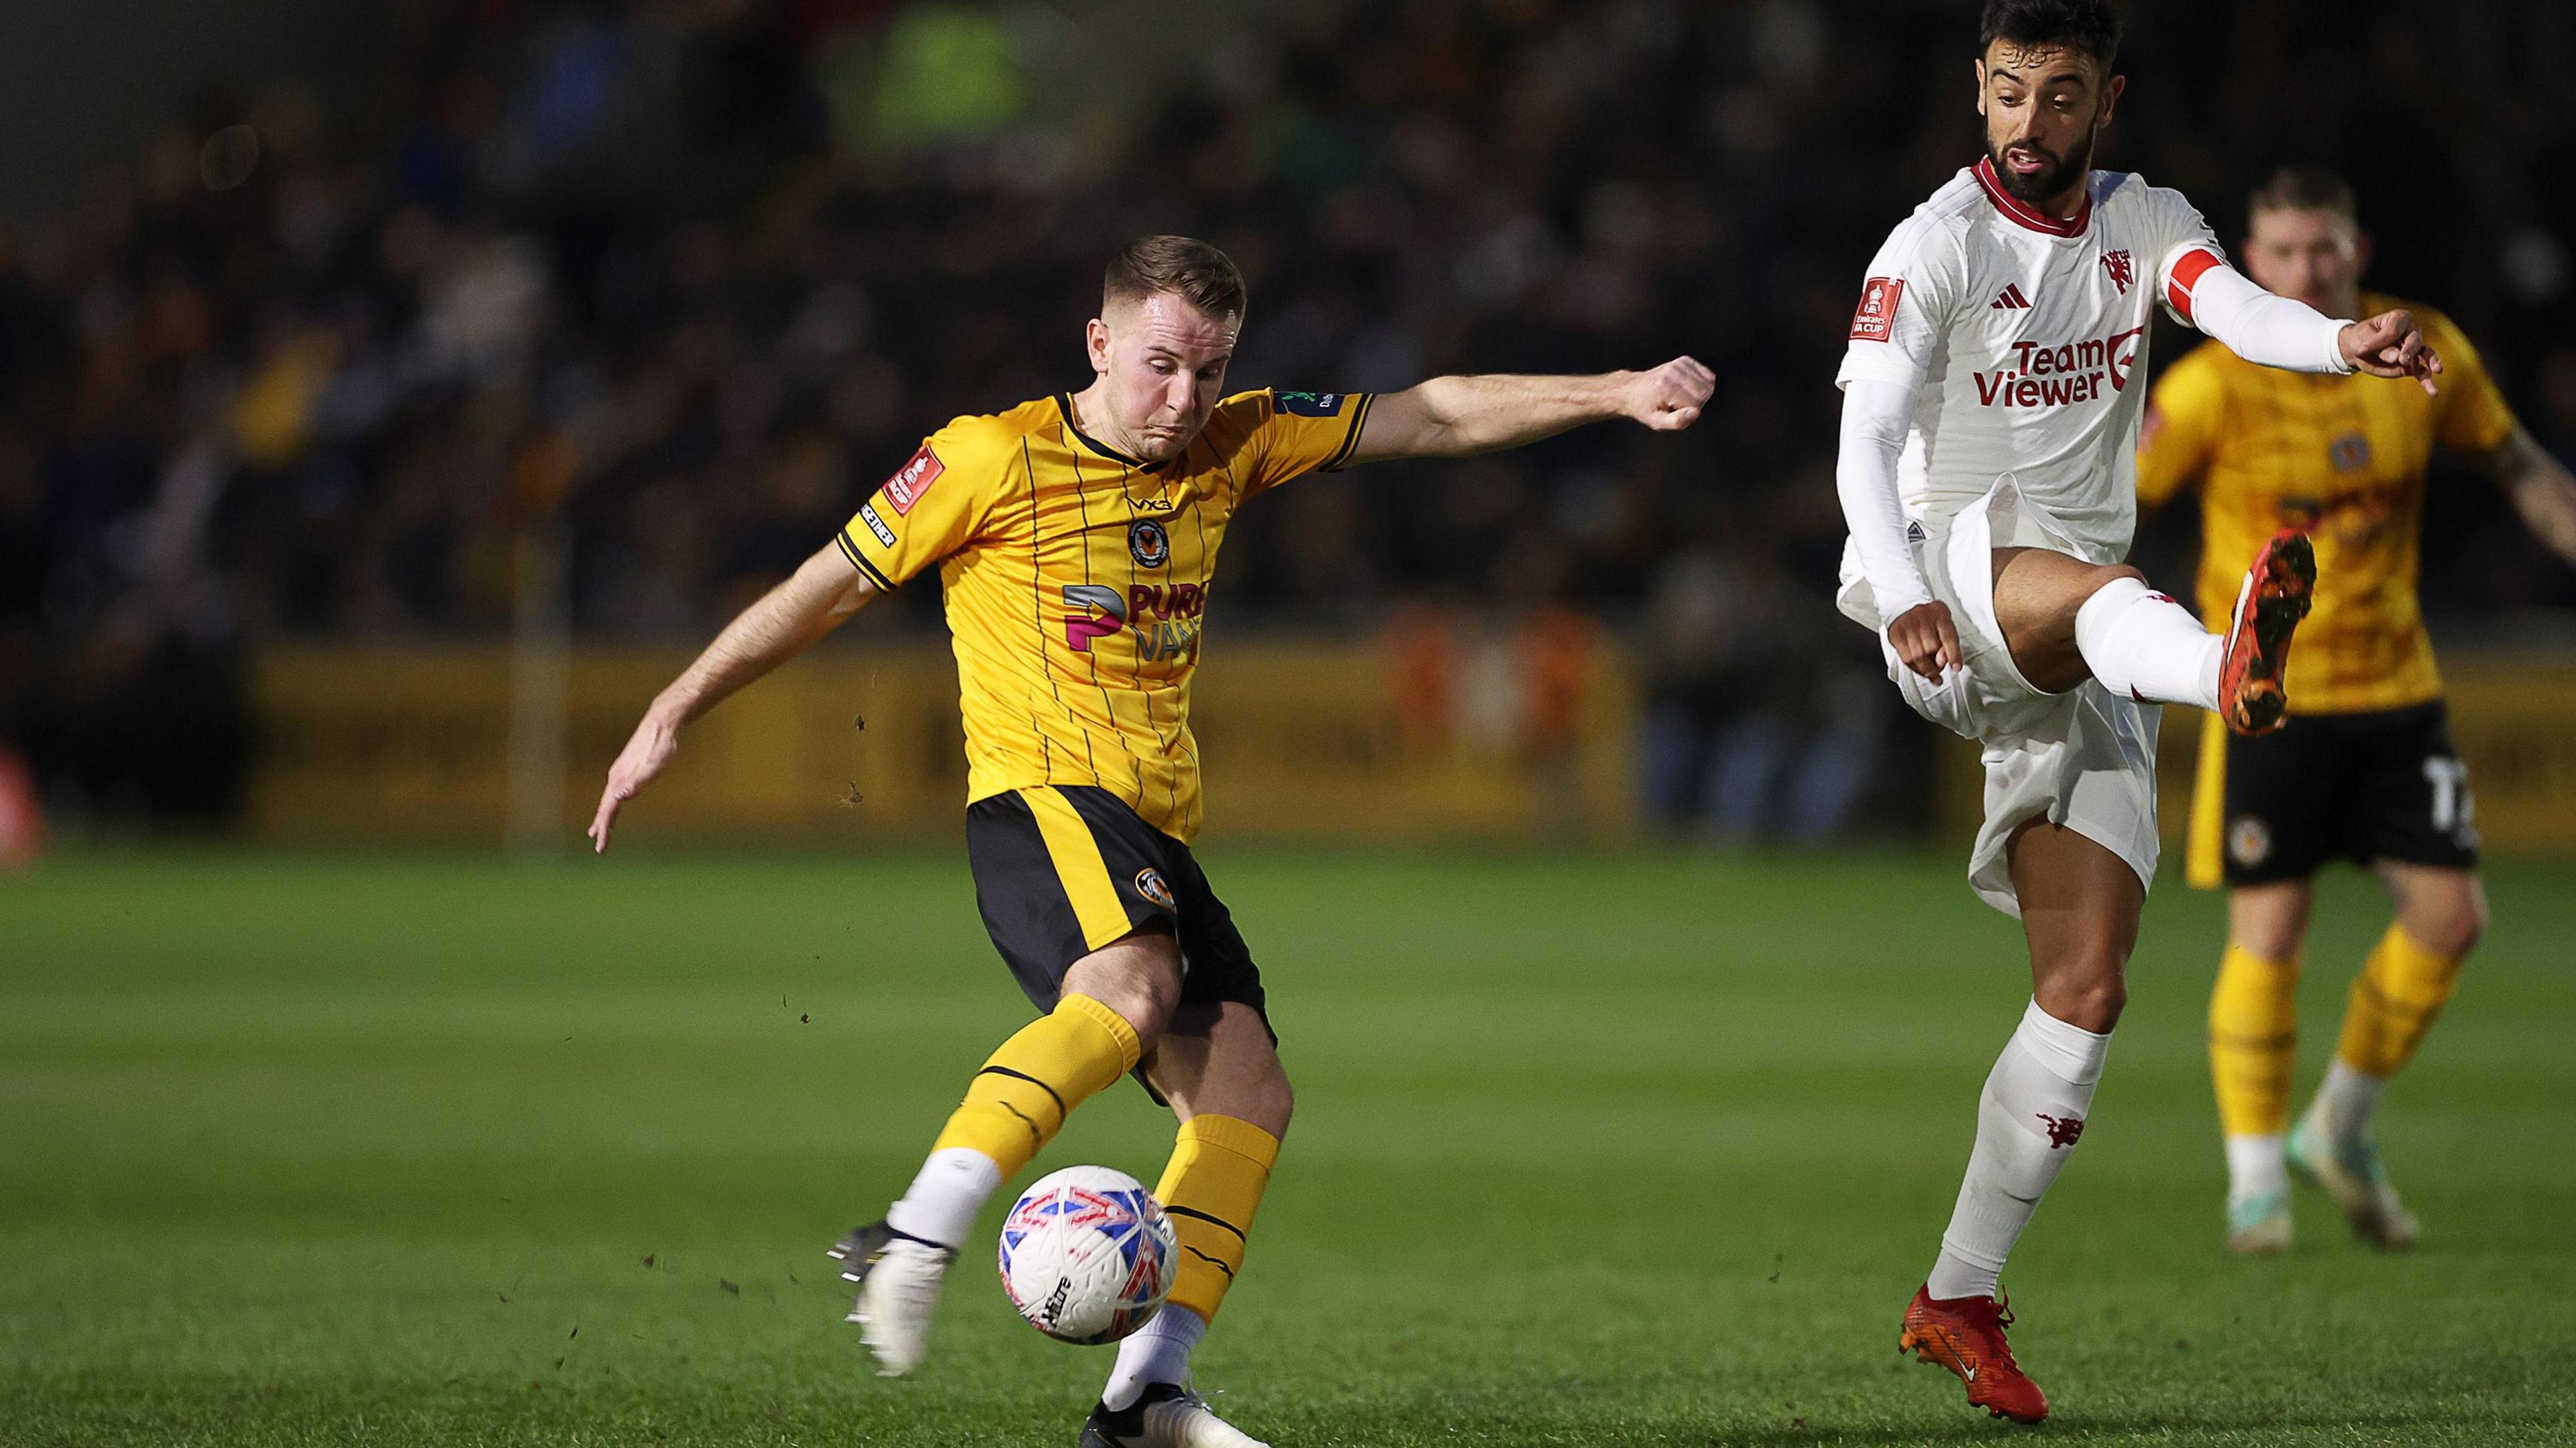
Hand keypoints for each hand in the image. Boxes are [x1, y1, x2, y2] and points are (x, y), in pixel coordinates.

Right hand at [588, 711, 679, 853]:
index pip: (608, 810)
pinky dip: (611, 802)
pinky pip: (615, 790)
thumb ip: (637, 782)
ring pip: (608, 798)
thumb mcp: (653, 766)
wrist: (662, 723)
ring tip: (598, 830)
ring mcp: (621, 771)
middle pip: (605, 806)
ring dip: (603, 816)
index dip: (604, 829)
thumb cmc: (661, 745)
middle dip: (601, 826)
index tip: (601, 847)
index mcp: (619, 779)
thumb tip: (619, 797)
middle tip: (600, 846)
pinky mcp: (628, 767)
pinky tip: (615, 802)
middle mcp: (616, 776)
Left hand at [1623, 357, 1714, 430]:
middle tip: (1678, 404)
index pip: (1697, 404)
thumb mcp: (1656, 422)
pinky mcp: (1684, 361)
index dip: (1689, 411)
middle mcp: (1673, 372)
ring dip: (1698, 392)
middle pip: (1704, 392)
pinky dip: (1701, 383)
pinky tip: (1686, 387)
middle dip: (1696, 402)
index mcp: (1667, 387)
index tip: (1675, 410)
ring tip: (1680, 396)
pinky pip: (1707, 374)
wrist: (1632, 390)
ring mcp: (1679, 364)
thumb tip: (1695, 413)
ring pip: (1708, 383)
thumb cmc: (1644, 408)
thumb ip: (1677, 422)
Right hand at [1887, 600, 1962, 681]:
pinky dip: (1914, 668)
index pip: (1948, 637)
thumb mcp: (1945, 629)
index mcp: (1940, 613)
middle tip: (1938, 669)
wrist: (1905, 608)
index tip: (1956, 668)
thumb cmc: (1930, 622)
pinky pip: (1905, 658)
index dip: (1954, 654)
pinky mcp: (1895, 633)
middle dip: (1936, 664)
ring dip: (1925, 669)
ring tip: (1930, 672)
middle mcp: (1922, 616)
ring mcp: (1907, 624)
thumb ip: (1949, 645)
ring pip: (1917, 656)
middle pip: (1931, 648)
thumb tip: (1942, 660)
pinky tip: (1919, 669)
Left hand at [2339, 310, 2441, 395]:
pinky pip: (2422, 372)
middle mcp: (2411, 332)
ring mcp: (2413, 349)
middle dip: (2410, 350)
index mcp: (2399, 318)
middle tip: (2403, 360)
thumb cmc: (2361, 339)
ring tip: (2436, 370)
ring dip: (2431, 362)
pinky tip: (2433, 391)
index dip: (2382, 339)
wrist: (2357, 350)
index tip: (2364, 347)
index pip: (2396, 327)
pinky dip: (2427, 381)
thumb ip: (2381, 348)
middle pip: (2415, 339)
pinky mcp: (2411, 365)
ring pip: (2426, 354)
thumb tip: (2397, 358)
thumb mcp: (2364, 341)